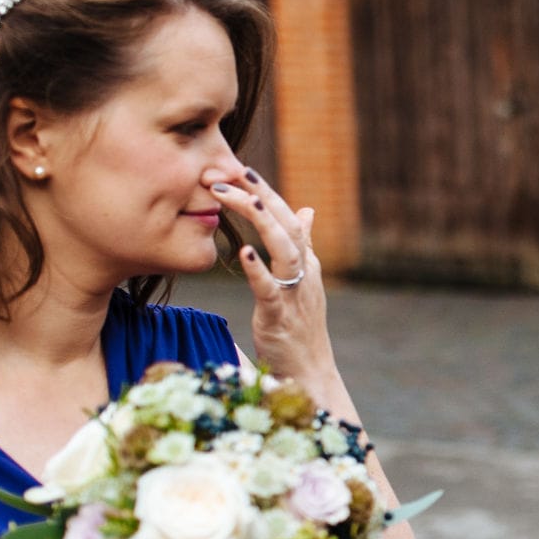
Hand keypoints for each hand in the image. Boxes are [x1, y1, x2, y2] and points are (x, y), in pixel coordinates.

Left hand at [204, 165, 336, 386]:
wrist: (310, 371)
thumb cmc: (300, 327)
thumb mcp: (303, 281)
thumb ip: (303, 246)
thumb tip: (306, 211)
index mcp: (307, 261)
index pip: (288, 216)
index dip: (265, 190)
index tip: (239, 167)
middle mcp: (305, 272)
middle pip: (287, 224)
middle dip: (260, 194)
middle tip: (228, 170)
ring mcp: (294, 293)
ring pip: (284, 248)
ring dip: (261, 220)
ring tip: (237, 197)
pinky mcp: (280, 316)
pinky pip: (270, 289)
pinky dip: (258, 270)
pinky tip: (243, 253)